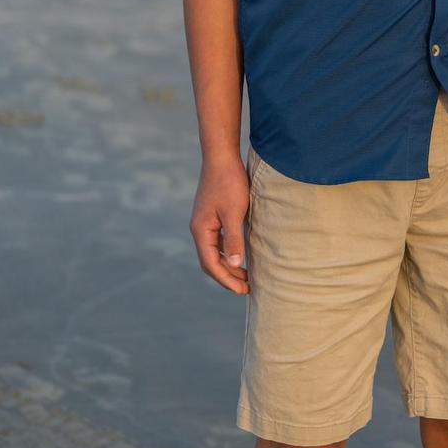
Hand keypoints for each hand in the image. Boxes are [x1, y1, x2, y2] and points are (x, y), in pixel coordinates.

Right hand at [190, 158, 251, 293]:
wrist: (222, 156)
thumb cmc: (229, 182)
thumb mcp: (234, 212)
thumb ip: (234, 239)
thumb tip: (234, 264)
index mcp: (201, 230)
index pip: (211, 264)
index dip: (227, 280)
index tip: (243, 290)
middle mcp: (199, 229)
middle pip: (210, 261)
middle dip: (227, 276)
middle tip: (247, 288)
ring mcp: (204, 222)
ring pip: (213, 252)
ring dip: (228, 266)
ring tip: (246, 276)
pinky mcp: (212, 216)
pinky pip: (217, 242)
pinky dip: (228, 253)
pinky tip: (240, 255)